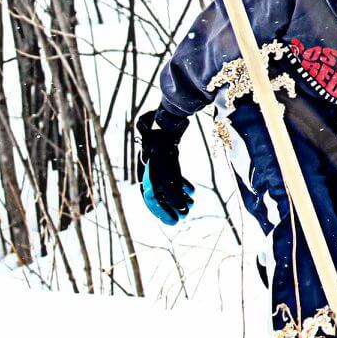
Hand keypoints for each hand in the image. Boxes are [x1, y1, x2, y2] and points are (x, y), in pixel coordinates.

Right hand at [136, 110, 194, 225]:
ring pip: (168, 185)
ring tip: (191, 205)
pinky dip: (182, 184)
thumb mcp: (167, 166)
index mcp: (144, 173)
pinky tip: (192, 191)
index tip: (173, 222)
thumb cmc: (164, 140)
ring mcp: (159, 162)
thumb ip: (172, 188)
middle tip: (184, 217)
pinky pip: (174, 174)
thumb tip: (179, 206)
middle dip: (172, 206)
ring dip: (179, 196)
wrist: (168, 115)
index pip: (151, 198)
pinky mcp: (168, 156)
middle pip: (159, 194)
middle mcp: (149, 170)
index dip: (162, 212)